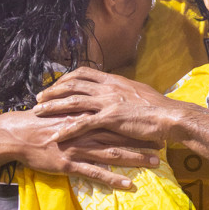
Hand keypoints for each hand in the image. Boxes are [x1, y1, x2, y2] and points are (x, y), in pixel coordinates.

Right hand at [0, 110, 156, 188]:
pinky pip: (96, 173)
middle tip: (163, 144)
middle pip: (120, 135)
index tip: (153, 125)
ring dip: (135, 158)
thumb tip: (95, 109)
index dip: (135, 123)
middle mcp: (85, 131)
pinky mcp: (70, 164)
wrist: (16, 134)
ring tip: (155, 163)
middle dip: (142, 140)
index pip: (115, 119)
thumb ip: (80, 111)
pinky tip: (129, 185)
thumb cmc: (38, 122)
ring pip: (113, 153)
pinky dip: (113, 180)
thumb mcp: (61, 111)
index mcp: (85, 117)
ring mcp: (78, 148)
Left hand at [34, 66, 183, 145]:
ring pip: (72, 101)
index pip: (83, 72)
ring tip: (38, 113)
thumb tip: (118, 91)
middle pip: (72, 84)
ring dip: (53, 107)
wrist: (170, 116)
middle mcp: (108, 87)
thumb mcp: (138, 92)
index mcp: (114, 80)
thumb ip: (124, 91)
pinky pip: (83, 123)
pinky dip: (67, 130)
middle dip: (52, 91)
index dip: (66, 78)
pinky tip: (57, 136)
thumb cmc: (158, 107)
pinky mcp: (110, 119)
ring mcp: (108, 102)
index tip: (56, 85)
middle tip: (38, 98)